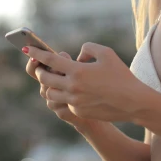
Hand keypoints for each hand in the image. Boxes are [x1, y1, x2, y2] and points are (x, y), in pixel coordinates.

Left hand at [24, 42, 158, 121]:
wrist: (133, 102)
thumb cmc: (121, 75)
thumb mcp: (106, 53)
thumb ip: (87, 48)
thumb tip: (76, 56)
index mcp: (78, 70)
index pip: (50, 60)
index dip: (37, 53)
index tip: (27, 49)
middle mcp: (73, 87)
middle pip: (45, 78)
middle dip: (39, 70)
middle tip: (40, 66)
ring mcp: (74, 101)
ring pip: (50, 93)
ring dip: (48, 85)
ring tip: (53, 78)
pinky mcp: (78, 112)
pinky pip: (63, 102)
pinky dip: (63, 95)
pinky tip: (69, 90)